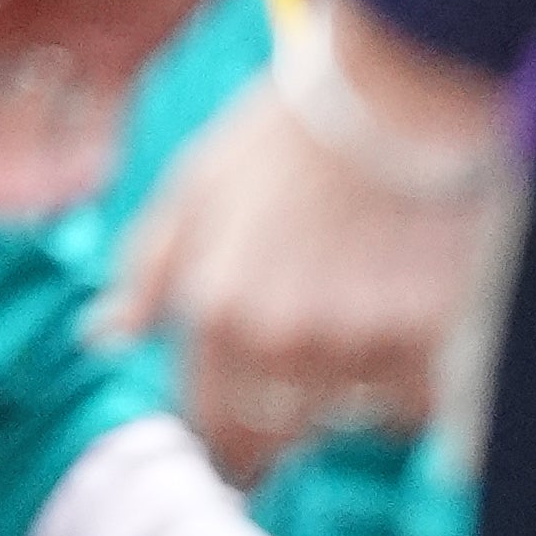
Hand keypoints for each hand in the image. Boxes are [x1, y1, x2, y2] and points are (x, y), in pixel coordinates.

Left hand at [107, 39, 503, 477]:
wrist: (391, 92)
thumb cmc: (284, 136)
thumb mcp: (193, 188)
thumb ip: (147, 272)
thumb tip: (103, 336)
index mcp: (218, 310)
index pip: (210, 426)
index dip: (223, 441)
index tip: (236, 443)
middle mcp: (284, 341)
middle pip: (279, 439)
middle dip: (282, 428)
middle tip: (299, 386)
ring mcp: (360, 345)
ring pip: (349, 419)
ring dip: (346, 395)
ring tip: (354, 320)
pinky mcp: (432, 341)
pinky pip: (413, 404)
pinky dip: (408, 385)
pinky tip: (401, 325)